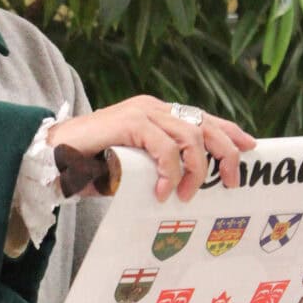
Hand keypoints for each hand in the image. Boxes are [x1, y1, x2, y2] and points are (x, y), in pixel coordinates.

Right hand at [48, 95, 255, 201]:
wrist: (53, 156)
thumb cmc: (88, 165)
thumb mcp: (133, 166)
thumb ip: (156, 168)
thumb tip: (186, 188)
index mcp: (155, 115)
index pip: (200, 119)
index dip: (228, 131)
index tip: (249, 147)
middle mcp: (152, 108)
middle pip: (204, 125)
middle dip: (225, 153)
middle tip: (229, 181)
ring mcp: (142, 112)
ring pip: (190, 137)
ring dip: (195, 170)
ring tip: (186, 194)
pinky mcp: (130, 122)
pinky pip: (164, 147)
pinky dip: (170, 172)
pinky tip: (163, 191)